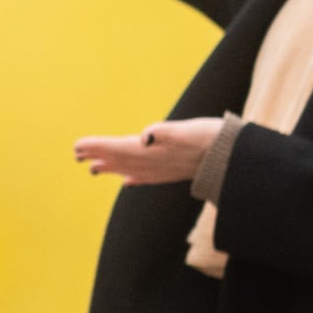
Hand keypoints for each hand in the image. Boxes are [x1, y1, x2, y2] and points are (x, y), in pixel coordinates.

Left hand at [74, 116, 224, 185]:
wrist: (236, 158)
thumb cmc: (213, 140)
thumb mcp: (190, 131)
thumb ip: (166, 133)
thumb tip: (145, 136)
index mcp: (155, 152)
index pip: (119, 148)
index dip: (98, 147)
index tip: (78, 146)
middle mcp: (156, 164)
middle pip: (121, 160)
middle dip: (98, 157)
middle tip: (76, 154)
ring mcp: (165, 170)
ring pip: (132, 169)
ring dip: (112, 167)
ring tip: (93, 169)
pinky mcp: (174, 171)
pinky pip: (147, 176)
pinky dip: (134, 177)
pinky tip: (128, 181)